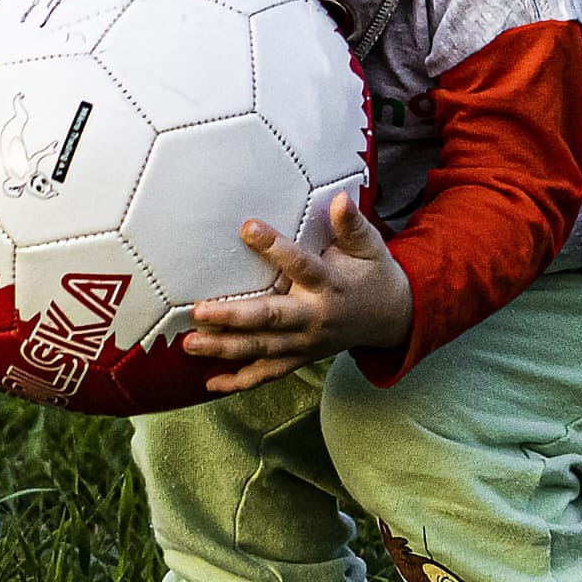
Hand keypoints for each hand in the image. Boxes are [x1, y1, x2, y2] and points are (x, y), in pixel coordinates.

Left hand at [184, 193, 412, 394]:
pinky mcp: (300, 358)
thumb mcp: (369, 246)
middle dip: (234, 317)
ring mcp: (306, 343)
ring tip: (190, 344)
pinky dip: (240, 381)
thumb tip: (341, 199)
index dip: (274, 247)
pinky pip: (268, 374)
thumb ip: (352, 224)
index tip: (246, 228)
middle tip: (200, 311)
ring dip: (225, 348)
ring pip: (262, 349)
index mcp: (330, 284)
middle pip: (271, 319)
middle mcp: (315, 318)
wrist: (390, 317)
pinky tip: (211, 383)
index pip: (300, 265)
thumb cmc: (373, 274)